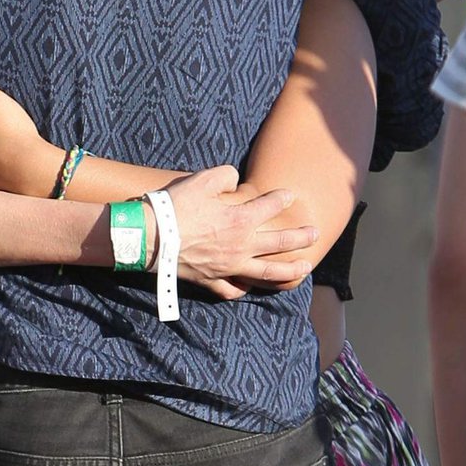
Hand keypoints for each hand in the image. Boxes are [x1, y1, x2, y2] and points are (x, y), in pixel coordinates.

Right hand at [167, 169, 317, 296]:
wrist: (150, 237)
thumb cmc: (174, 206)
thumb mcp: (201, 179)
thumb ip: (225, 176)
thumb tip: (235, 180)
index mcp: (240, 219)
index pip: (271, 206)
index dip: (282, 198)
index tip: (289, 195)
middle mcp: (241, 246)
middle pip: (280, 244)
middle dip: (301, 237)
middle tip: (315, 234)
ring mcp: (228, 267)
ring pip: (268, 273)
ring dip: (290, 270)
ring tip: (305, 268)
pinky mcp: (212, 281)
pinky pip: (233, 290)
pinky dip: (243, 290)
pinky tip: (250, 287)